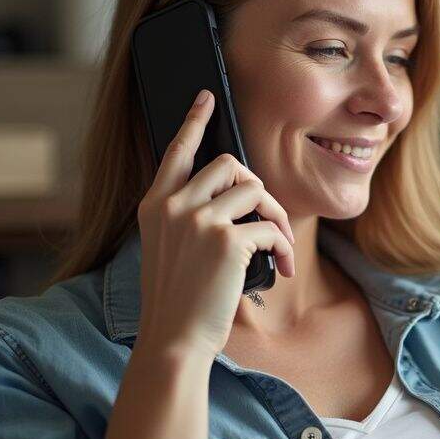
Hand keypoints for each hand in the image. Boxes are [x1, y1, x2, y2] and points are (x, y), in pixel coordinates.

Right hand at [134, 89, 296, 359]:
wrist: (173, 339)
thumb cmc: (177, 301)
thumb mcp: (168, 249)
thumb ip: (186, 217)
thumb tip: (233, 195)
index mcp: (154, 206)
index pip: (176, 151)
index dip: (194, 121)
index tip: (206, 98)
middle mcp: (173, 206)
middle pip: (229, 164)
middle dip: (257, 189)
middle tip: (267, 220)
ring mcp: (198, 220)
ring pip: (256, 190)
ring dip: (277, 217)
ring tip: (279, 248)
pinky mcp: (226, 240)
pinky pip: (271, 227)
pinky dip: (285, 247)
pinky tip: (284, 268)